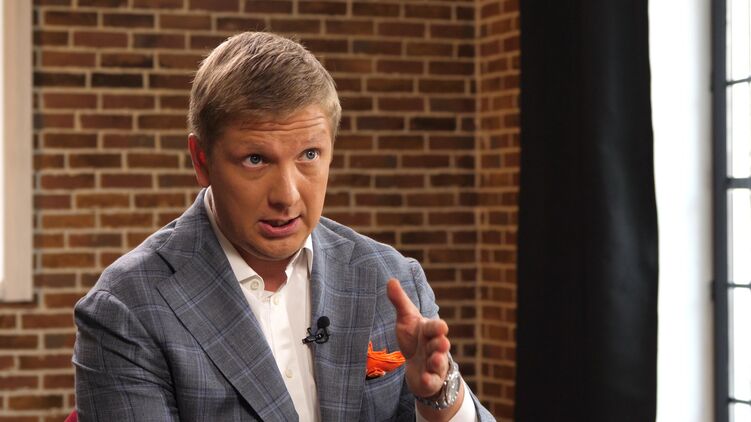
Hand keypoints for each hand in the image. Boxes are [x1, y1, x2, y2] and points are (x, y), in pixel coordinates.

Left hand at [386, 278, 450, 397]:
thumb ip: (399, 301)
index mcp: (429, 331)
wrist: (418, 365)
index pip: (434, 327)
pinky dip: (430, 380)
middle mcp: (435, 347)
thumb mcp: (405, 319)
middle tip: (442, 342)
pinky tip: (426, 379)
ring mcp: (435, 364)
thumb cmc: (414, 338)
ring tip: (435, 359)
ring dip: (437, 361)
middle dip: (441, 344)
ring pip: (438, 363)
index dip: (437, 327)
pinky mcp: (431, 379)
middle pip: (440, 344)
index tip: (441, 326)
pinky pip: (432, 381)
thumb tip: (390, 280)